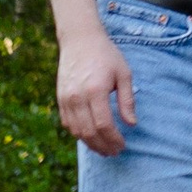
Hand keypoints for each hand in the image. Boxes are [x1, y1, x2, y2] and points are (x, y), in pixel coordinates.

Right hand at [57, 24, 137, 155]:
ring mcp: (66, 98)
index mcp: (96, 90)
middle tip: (114, 152)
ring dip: (90, 144)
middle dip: (103, 146)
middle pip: (89, 132)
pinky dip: (78, 134)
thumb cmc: (106, 55)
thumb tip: (131, 124)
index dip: (113, 139)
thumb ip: (127, 100)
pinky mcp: (60, 98)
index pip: (104, 124)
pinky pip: (67, 123)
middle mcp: (77, 97)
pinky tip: (90, 137)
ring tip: (103, 149)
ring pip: (76, 131)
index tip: (122, 145)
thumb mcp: (123, 74)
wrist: (80, 40)